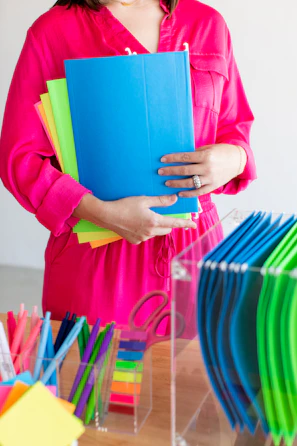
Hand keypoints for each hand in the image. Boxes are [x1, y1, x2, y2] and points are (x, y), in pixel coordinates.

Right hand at [74, 193, 195, 244]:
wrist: (106, 215)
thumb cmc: (124, 205)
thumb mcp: (144, 200)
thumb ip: (161, 201)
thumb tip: (174, 199)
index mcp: (153, 221)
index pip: (174, 223)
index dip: (185, 224)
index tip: (194, 225)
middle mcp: (149, 232)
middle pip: (166, 229)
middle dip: (167, 223)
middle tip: (162, 214)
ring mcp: (142, 238)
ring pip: (156, 232)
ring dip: (156, 226)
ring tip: (144, 216)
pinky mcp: (135, 241)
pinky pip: (146, 236)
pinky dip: (145, 230)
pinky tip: (136, 222)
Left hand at [158, 144, 246, 196]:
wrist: (238, 161)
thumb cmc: (221, 152)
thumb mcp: (208, 149)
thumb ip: (195, 154)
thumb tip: (179, 158)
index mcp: (205, 156)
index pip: (185, 157)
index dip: (172, 159)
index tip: (162, 160)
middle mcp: (207, 168)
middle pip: (184, 170)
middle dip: (170, 171)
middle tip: (160, 172)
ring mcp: (210, 178)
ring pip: (189, 183)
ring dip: (176, 183)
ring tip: (167, 183)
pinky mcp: (213, 186)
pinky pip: (198, 192)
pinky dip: (188, 194)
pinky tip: (179, 193)